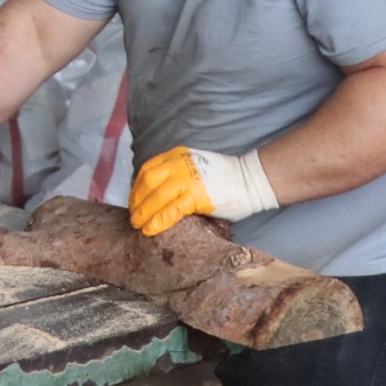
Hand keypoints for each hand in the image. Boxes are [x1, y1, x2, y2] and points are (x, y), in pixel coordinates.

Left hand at [129, 146, 278, 236]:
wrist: (252, 180)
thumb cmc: (225, 178)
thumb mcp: (194, 167)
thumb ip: (176, 175)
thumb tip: (155, 196)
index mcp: (177, 155)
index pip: (147, 170)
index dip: (137, 187)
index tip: (134, 201)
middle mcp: (179, 164)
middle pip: (147, 182)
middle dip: (137, 201)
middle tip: (134, 216)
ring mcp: (187, 179)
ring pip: (156, 197)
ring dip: (143, 213)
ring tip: (138, 225)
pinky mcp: (196, 195)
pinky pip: (170, 210)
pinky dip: (158, 221)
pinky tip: (150, 229)